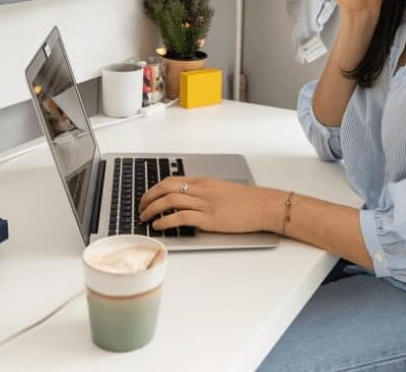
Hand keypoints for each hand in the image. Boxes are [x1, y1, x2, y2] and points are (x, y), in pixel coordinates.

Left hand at [138, 177, 282, 233]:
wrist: (264, 205)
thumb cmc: (247, 201)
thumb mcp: (222, 191)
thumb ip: (204, 194)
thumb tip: (188, 203)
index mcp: (204, 182)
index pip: (172, 180)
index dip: (155, 189)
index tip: (147, 198)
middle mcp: (202, 190)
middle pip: (166, 187)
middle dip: (148, 197)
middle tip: (140, 208)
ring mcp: (205, 204)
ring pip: (171, 200)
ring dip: (153, 208)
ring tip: (144, 217)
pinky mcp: (210, 219)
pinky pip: (181, 217)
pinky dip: (166, 220)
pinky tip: (158, 226)